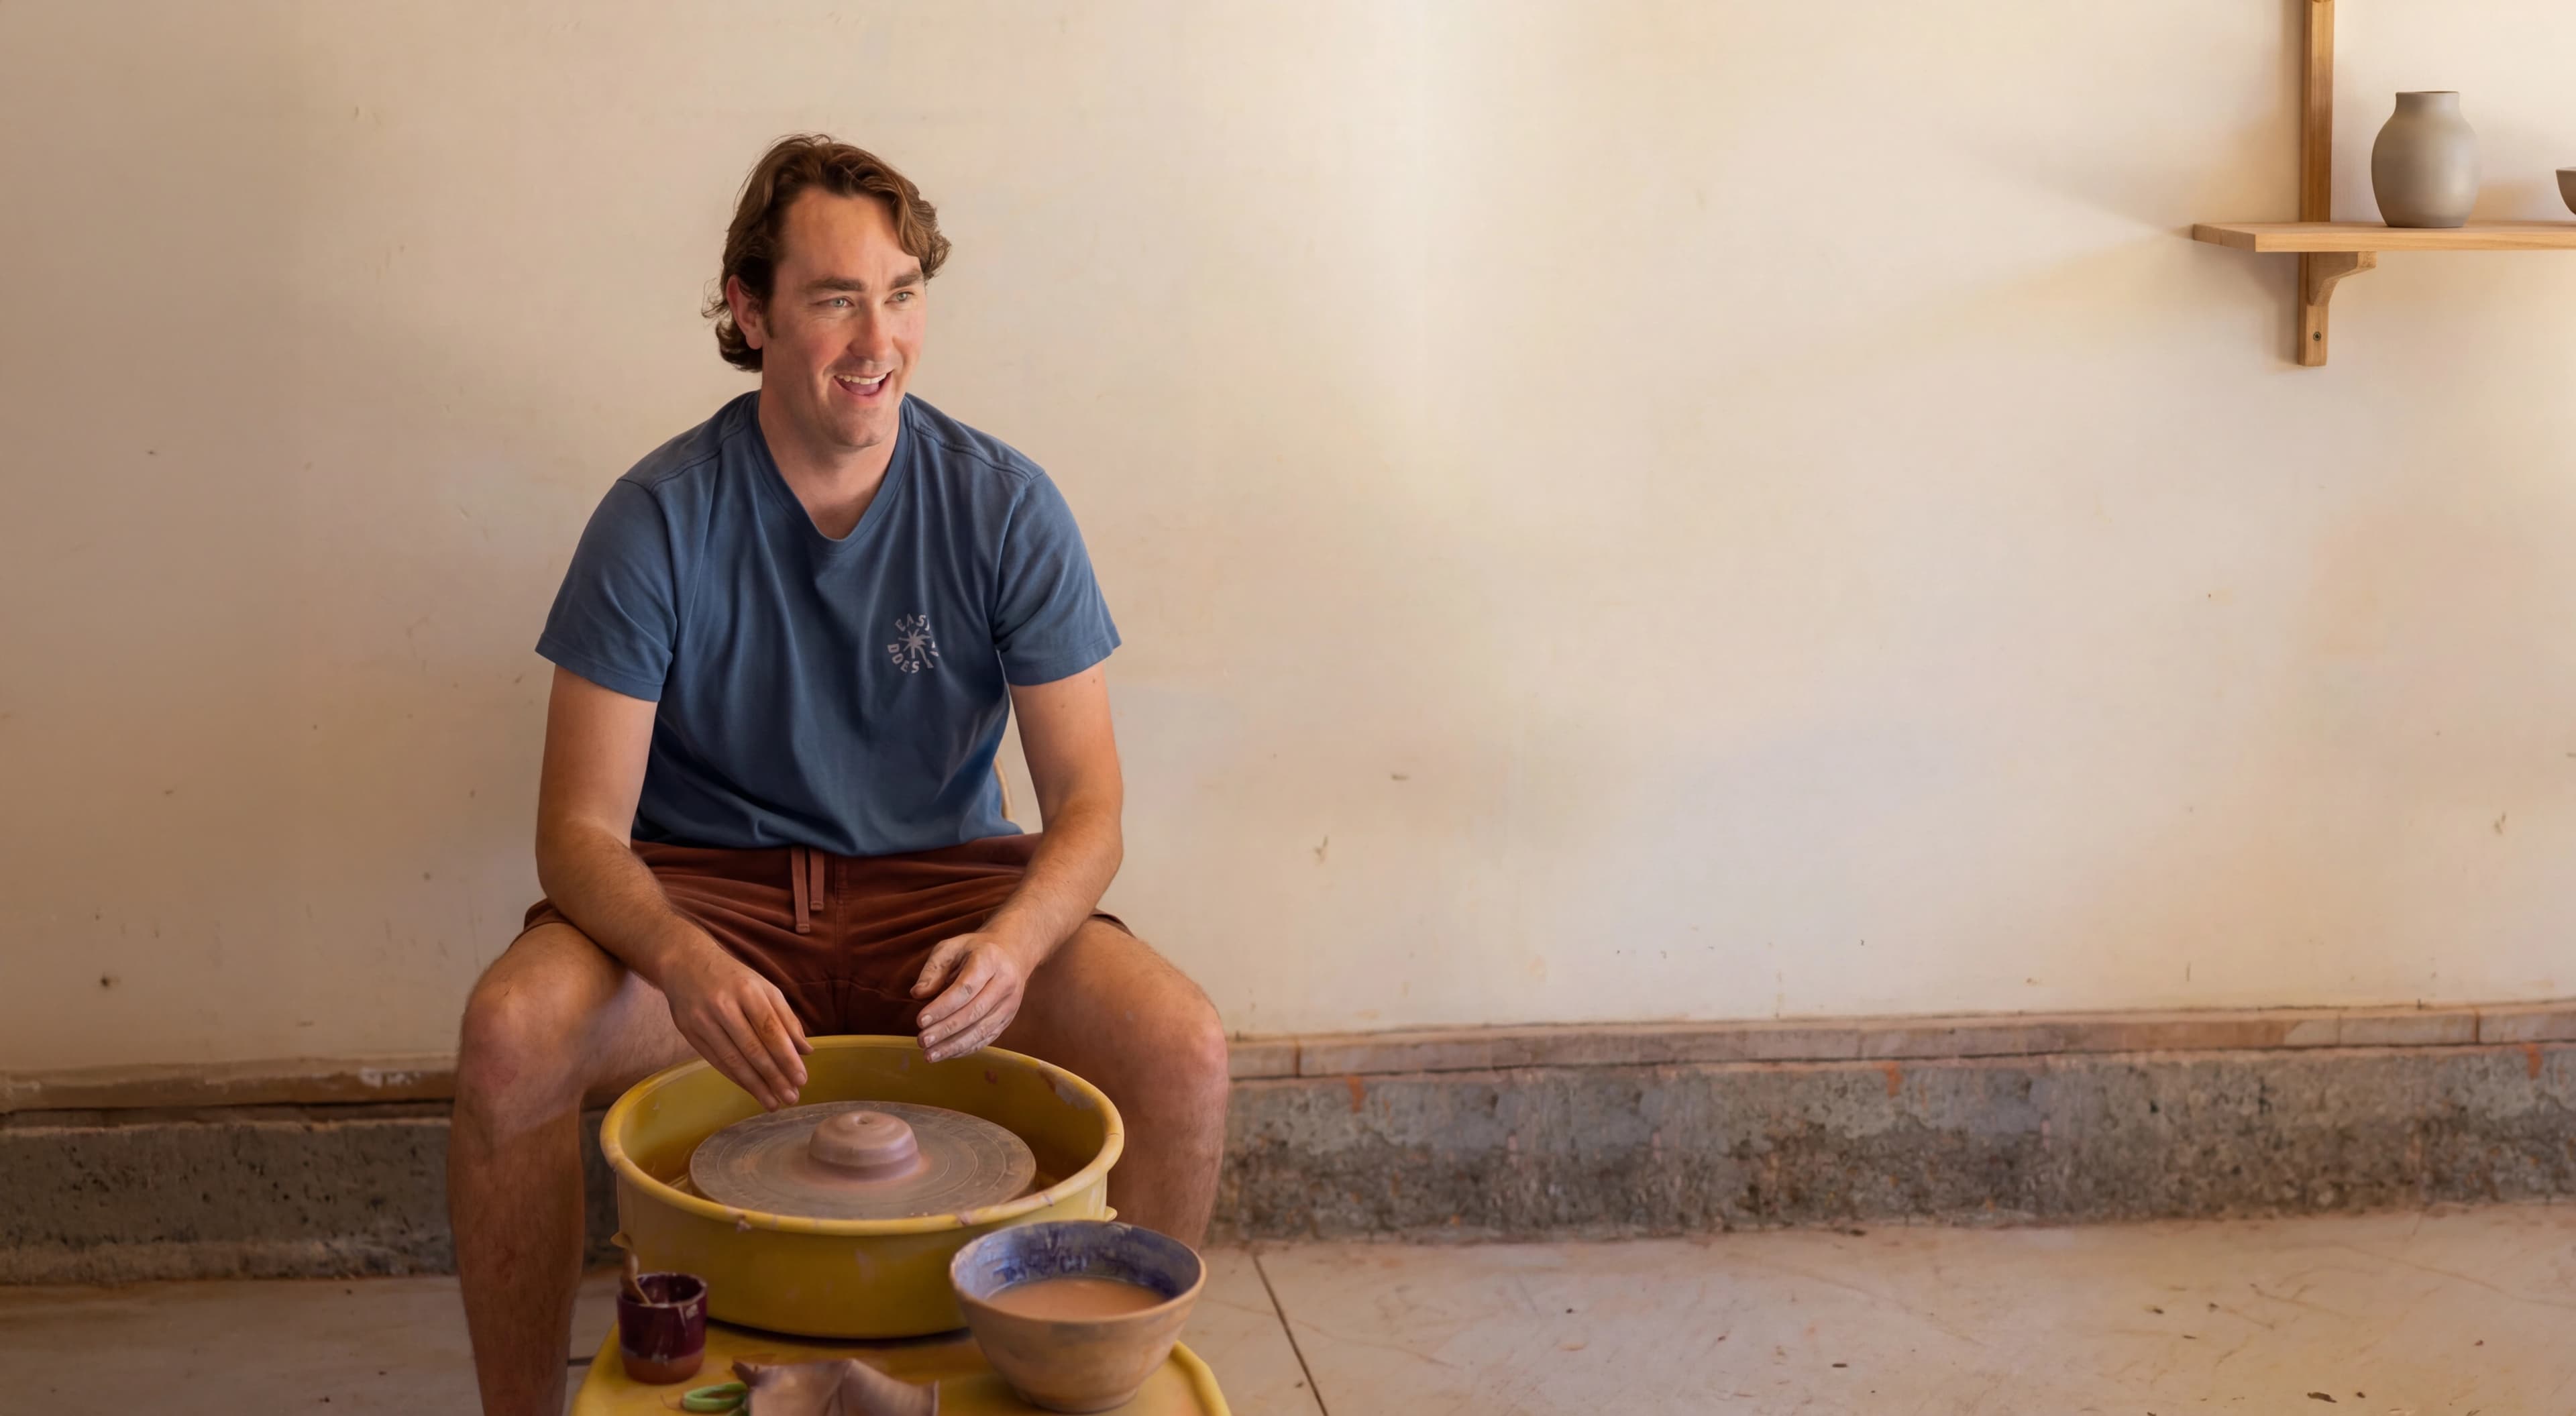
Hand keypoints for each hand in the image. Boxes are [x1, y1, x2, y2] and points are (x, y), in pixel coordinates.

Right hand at [659, 936, 809, 1108]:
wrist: (685, 962)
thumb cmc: (733, 977)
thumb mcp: (764, 988)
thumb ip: (785, 1018)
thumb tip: (806, 1050)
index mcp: (747, 991)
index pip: (770, 1030)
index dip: (786, 1057)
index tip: (801, 1079)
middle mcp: (723, 1006)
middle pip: (752, 1048)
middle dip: (774, 1077)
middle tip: (791, 1097)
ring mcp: (703, 1020)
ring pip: (733, 1060)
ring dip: (755, 1085)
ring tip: (773, 1103)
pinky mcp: (689, 1033)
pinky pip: (716, 1061)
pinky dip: (736, 1078)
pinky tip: (751, 1090)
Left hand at [911, 932, 1033, 1062]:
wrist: (1012, 953)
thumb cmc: (975, 950)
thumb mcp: (951, 948)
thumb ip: (933, 969)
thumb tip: (917, 994)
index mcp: (989, 960)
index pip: (965, 988)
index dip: (942, 1007)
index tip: (920, 1020)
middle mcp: (1005, 983)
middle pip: (974, 1012)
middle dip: (946, 1030)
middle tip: (922, 1040)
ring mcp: (1010, 1003)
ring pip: (982, 1030)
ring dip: (954, 1045)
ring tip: (930, 1054)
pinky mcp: (1008, 1018)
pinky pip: (987, 1038)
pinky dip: (965, 1048)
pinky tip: (946, 1053)